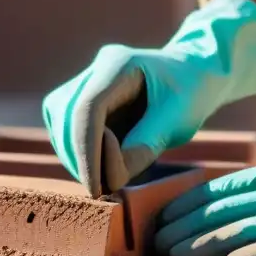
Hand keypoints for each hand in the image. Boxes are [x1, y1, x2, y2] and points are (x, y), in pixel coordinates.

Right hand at [42, 0, 255, 197]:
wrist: (195, 74)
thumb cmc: (191, 94)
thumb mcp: (177, 120)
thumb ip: (144, 146)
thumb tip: (110, 179)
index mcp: (118, 64)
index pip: (87, 109)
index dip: (86, 152)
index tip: (96, 187)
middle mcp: (97, 68)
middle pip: (66, 115)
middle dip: (78, 158)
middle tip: (101, 191)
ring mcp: (87, 81)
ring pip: (60, 122)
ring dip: (74, 157)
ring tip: (101, 182)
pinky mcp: (84, 98)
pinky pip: (67, 127)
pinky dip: (78, 152)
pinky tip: (98, 169)